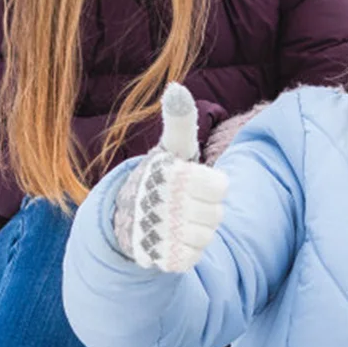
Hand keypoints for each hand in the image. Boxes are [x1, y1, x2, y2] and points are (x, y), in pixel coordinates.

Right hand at [112, 84, 229, 270]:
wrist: (126, 217)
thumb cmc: (160, 178)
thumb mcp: (171, 149)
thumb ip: (180, 121)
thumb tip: (177, 87)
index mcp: (171, 175)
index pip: (220, 187)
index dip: (210, 186)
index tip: (192, 183)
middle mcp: (164, 204)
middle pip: (217, 214)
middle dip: (205, 210)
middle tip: (184, 204)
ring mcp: (162, 233)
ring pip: (207, 237)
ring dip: (197, 231)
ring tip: (176, 221)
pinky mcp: (161, 258)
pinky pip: (193, 257)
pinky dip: (186, 251)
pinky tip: (171, 239)